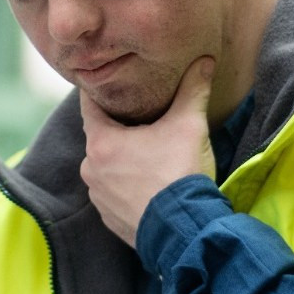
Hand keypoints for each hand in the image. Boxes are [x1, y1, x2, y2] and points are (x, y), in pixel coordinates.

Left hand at [80, 56, 217, 246]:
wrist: (185, 233)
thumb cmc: (180, 174)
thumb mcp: (189, 124)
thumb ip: (193, 89)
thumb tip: (204, 60)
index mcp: (101, 142)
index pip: (89, 105)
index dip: (100, 92)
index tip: (109, 83)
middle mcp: (91, 170)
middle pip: (101, 137)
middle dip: (119, 128)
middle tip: (142, 120)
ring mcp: (99, 199)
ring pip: (107, 167)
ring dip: (124, 160)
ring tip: (150, 155)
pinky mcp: (111, 220)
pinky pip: (115, 194)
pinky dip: (128, 186)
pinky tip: (150, 184)